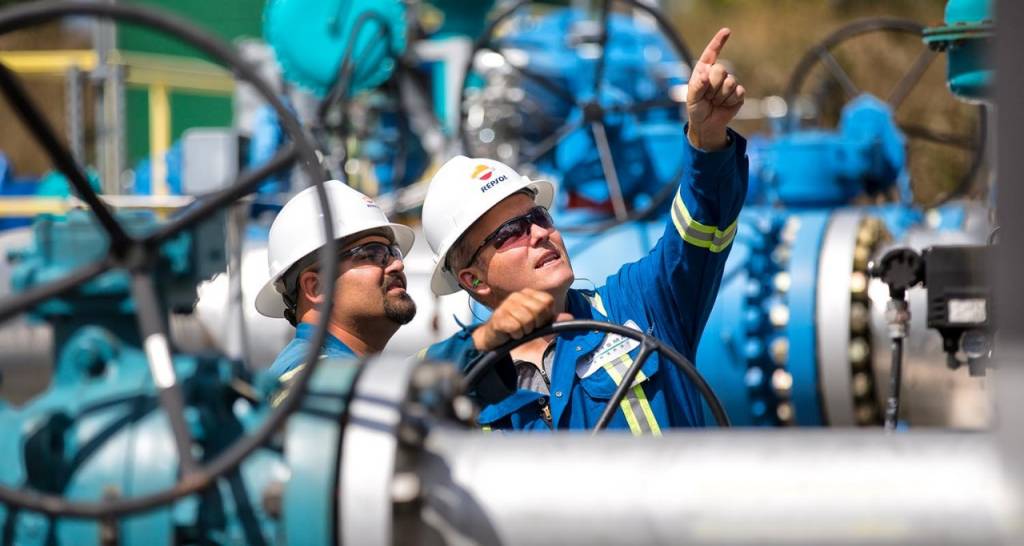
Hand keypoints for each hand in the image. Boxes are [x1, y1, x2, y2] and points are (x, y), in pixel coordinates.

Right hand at [473, 289, 561, 351]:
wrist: (494, 338)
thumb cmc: (518, 328)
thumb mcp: (538, 324)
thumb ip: (553, 320)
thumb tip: (570, 317)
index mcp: (528, 293)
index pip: (547, 301)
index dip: (546, 316)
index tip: (537, 322)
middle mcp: (517, 296)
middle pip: (539, 310)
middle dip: (536, 325)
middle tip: (526, 328)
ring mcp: (506, 305)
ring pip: (528, 320)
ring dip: (525, 331)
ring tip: (518, 330)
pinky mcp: (498, 317)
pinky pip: (516, 327)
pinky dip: (516, 335)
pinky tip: (511, 333)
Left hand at [686, 28, 744, 150]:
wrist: (707, 124)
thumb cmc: (696, 108)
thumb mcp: (691, 98)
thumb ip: (696, 85)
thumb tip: (706, 74)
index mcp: (704, 70)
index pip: (711, 53)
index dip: (719, 41)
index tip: (726, 31)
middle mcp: (717, 74)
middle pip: (720, 70)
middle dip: (712, 86)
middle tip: (708, 97)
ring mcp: (729, 82)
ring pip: (729, 82)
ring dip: (720, 96)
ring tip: (714, 102)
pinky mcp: (738, 93)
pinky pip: (737, 92)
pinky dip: (729, 101)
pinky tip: (724, 105)